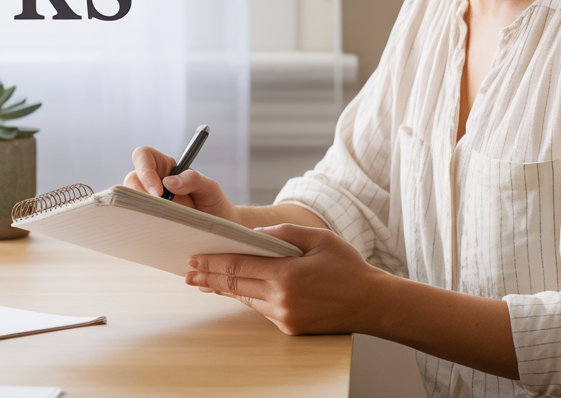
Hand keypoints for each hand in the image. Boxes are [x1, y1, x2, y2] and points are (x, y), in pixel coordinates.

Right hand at [123, 146, 238, 222]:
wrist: (219, 227)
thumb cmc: (214, 203)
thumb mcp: (209, 187)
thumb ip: (193, 179)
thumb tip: (169, 181)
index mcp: (165, 167)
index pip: (144, 156)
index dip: (145, 170)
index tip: (158, 191)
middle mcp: (152, 182)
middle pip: (131, 180)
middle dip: (141, 196)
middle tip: (159, 211)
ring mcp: (148, 202)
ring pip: (129, 201)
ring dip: (142, 212)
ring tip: (163, 223)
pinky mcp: (147, 220)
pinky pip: (135, 220)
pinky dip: (142, 225)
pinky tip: (156, 232)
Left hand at [186, 224, 387, 334]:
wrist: (371, 303)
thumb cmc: (348, 267)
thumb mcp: (319, 238)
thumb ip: (285, 233)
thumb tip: (255, 235)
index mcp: (288, 275)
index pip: (239, 267)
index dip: (213, 262)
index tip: (194, 258)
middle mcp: (282, 299)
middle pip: (235, 286)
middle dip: (209, 277)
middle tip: (189, 272)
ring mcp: (285, 316)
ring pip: (246, 299)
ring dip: (224, 289)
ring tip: (203, 281)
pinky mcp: (289, 327)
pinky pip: (261, 308)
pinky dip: (247, 297)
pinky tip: (236, 290)